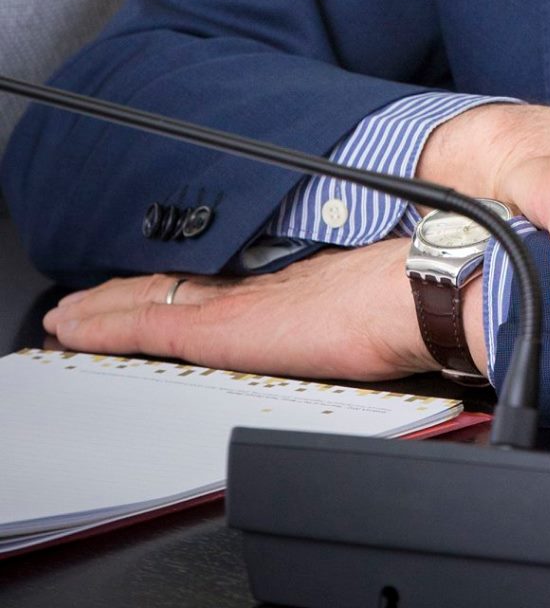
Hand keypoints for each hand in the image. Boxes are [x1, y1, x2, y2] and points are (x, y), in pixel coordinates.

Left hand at [42, 238, 428, 382]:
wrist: (418, 290)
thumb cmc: (414, 298)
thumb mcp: (376, 298)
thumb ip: (353, 302)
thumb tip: (367, 312)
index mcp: (293, 280)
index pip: (218, 281)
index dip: (176, 283)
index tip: (145, 288)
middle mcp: (257, 284)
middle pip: (175, 285)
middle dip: (124, 295)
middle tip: (85, 303)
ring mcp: (238, 303)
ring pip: (151, 301)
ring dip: (104, 309)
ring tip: (69, 318)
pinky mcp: (224, 327)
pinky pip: (148, 327)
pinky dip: (107, 327)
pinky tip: (78, 331)